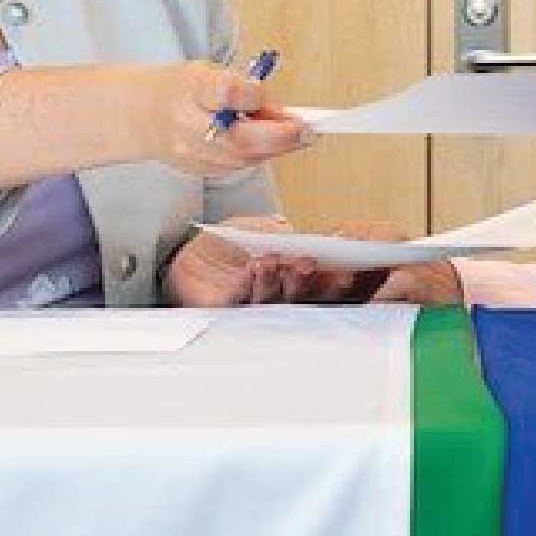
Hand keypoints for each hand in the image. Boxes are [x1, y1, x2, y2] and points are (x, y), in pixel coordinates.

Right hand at [140, 62, 310, 178]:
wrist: (144, 116)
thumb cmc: (182, 90)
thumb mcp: (211, 71)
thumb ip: (245, 88)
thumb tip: (283, 113)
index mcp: (191, 88)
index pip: (226, 93)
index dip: (252, 96)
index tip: (270, 96)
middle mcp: (188, 125)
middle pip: (240, 139)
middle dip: (281, 137)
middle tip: (308, 131)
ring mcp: (191, 154)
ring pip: (244, 158)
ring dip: (275, 147)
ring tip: (291, 133)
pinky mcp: (199, 170)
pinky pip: (238, 166)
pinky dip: (258, 154)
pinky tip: (265, 142)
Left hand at [165, 218, 390, 307]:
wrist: (190, 250)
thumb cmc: (231, 240)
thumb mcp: (257, 226)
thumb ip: (277, 231)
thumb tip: (294, 232)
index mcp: (292, 282)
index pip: (318, 289)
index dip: (332, 284)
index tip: (345, 274)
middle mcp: (274, 300)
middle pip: (295, 301)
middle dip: (302, 282)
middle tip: (307, 264)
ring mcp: (248, 307)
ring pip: (267, 303)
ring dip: (273, 282)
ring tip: (272, 261)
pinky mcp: (221, 309)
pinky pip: (235, 302)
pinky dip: (245, 285)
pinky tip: (252, 269)